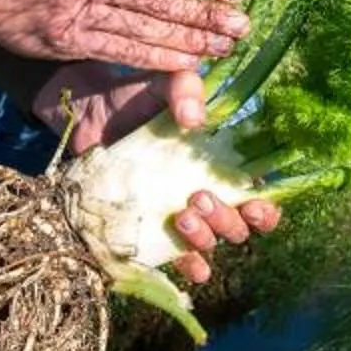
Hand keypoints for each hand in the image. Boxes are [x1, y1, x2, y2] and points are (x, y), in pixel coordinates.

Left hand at [30, 61, 282, 286]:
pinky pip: (175, 258)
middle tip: (199, 197)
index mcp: (218, 163)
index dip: (264, 208)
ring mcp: (176, 215)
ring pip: (209, 242)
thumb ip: (185, 88)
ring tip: (181, 215)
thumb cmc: (134, 98)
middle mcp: (204, 193)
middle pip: (236, 226)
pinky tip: (192, 267)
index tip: (252, 201)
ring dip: (205, 237)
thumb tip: (196, 119)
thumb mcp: (163, 84)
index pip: (256, 194)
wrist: (86, 115)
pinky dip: (188, 266)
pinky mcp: (148, 229)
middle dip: (226, 219)